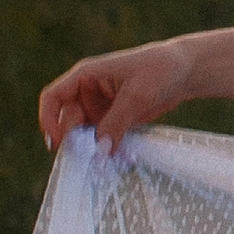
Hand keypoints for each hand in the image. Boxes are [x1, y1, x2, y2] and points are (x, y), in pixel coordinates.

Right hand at [37, 36, 202, 153]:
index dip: (48, 120)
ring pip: (84, 134)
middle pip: (68, 122)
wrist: (185, 72)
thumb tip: (100, 151)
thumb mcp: (137, 95)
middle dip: (75, 141)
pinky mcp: (114, 122)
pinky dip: (105, 151)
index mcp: (85, 76)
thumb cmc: (159, 70)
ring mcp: (100, 109)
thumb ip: (116, 122)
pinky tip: (114, 161)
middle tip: (89, 160)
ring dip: (90, 149)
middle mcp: (88, 93)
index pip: (53, 98)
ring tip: (102, 164)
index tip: (56, 142)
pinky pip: (102, 139)